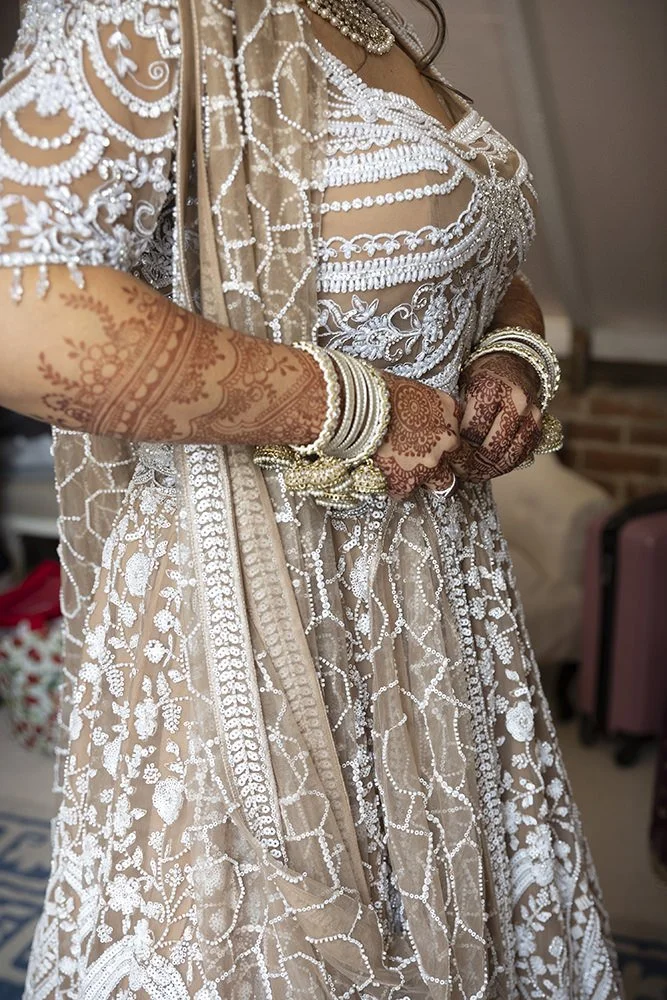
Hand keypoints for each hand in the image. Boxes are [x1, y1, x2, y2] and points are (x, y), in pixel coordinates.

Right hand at [373, 373, 460, 498]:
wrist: (353, 408)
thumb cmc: (377, 391)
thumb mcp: (412, 391)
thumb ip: (425, 410)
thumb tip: (417, 419)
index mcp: (449, 412)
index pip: (461, 430)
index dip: (448, 439)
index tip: (438, 442)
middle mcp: (446, 441)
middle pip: (459, 461)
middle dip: (446, 462)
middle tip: (428, 462)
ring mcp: (429, 465)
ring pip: (440, 483)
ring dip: (425, 478)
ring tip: (404, 471)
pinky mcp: (406, 483)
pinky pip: (405, 490)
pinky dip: (395, 484)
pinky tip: (380, 471)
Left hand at [450, 351, 542, 481]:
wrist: (512, 362)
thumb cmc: (482, 377)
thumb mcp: (464, 388)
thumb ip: (458, 415)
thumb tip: (446, 449)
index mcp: (491, 389)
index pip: (472, 432)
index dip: (458, 448)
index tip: (448, 456)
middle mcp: (515, 401)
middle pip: (493, 447)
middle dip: (474, 465)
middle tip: (460, 472)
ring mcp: (531, 413)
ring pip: (510, 454)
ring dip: (491, 470)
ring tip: (475, 475)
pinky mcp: (539, 423)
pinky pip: (523, 452)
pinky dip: (507, 464)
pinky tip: (492, 468)